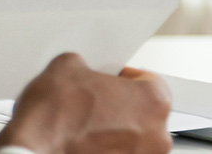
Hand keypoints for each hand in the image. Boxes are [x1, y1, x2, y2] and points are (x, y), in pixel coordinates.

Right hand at [0, 53, 172, 153]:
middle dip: (119, 106)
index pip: (148, 80)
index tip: (110, 79)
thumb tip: (81, 73)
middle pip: (144, 112)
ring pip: (132, 138)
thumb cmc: (54, 122)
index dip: (123, 77)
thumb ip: (86, 66)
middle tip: (94, 102)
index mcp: (154, 102)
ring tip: (84, 125)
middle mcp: (157, 136)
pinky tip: (82, 143)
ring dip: (113, 131)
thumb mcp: (67, 66)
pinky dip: (104, 150)